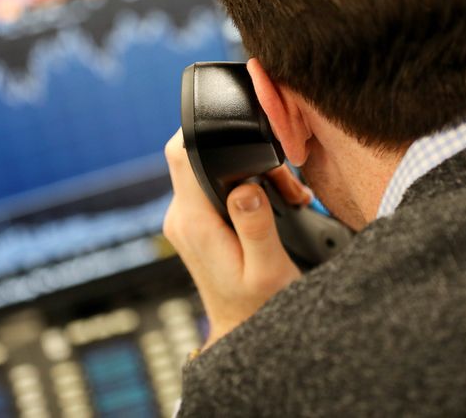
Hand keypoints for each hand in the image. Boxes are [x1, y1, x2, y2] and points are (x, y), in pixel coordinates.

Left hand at [163, 129, 310, 349]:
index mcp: (194, 222)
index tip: (247, 138)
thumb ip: (255, 226)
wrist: (243, 333)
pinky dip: (241, 188)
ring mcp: (185, 220)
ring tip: (284, 197)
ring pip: (208, 171)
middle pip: (199, 157)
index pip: (181, 153)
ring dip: (247, 174)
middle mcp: (181, 217)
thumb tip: (246, 186)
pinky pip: (212, 189)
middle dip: (243, 157)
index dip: (207, 132)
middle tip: (284, 185)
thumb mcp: (267, 270)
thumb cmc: (259, 307)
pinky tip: (267, 206)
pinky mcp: (194, 224)